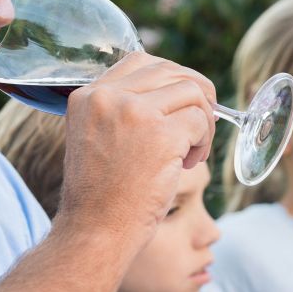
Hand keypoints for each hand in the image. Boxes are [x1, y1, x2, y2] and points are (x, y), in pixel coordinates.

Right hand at [57, 51, 215, 245]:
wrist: (94, 230)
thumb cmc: (100, 192)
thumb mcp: (95, 136)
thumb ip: (120, 108)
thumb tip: (173, 87)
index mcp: (88, 95)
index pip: (139, 61)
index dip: (169, 78)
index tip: (180, 103)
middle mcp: (107, 96)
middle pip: (170, 70)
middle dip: (195, 94)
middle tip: (197, 124)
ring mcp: (133, 112)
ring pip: (191, 91)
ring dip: (202, 120)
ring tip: (189, 151)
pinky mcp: (160, 134)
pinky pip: (201, 121)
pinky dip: (204, 142)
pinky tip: (187, 164)